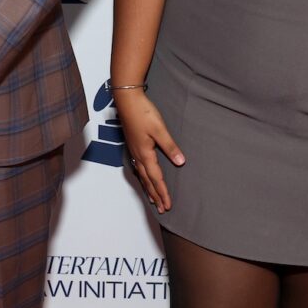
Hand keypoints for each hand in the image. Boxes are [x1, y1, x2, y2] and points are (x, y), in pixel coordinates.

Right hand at [115, 89, 184, 213]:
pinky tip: (143, 175)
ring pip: (141, 174)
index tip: (168, 205)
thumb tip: (181, 163)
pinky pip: (137, 166)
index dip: (162, 192)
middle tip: (161, 208)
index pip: (156, 178)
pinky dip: (142, 176)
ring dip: (148, 187)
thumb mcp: (160, 130)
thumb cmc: (143, 113)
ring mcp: (133, 150)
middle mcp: (138, 155)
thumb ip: (170, 147)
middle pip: (147, 180)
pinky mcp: (132, 144)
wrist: (127, 100)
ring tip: (152, 198)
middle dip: (155, 195)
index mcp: (145, 153)